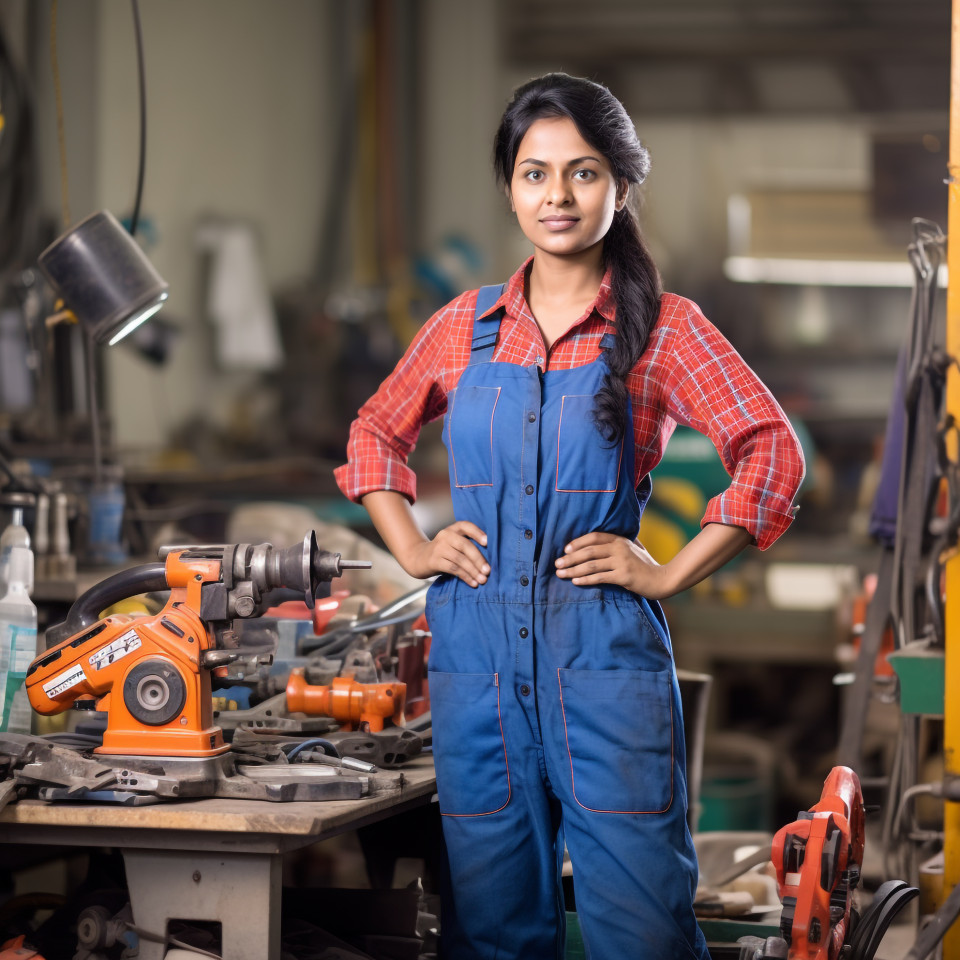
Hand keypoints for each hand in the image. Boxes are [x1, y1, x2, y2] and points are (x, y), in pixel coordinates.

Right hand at [401, 521, 489, 587]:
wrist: (418, 558)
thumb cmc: (442, 552)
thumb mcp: (452, 543)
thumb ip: (467, 545)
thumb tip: (488, 560)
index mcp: (452, 529)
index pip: (466, 526)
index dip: (477, 533)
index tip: (487, 542)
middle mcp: (445, 535)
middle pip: (465, 545)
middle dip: (479, 559)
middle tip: (488, 571)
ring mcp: (438, 548)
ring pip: (460, 559)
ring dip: (473, 571)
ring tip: (482, 580)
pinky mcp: (434, 561)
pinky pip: (453, 569)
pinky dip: (465, 576)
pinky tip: (472, 583)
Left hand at [554, 532, 673, 598]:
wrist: (662, 579)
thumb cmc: (645, 564)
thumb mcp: (633, 548)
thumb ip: (618, 543)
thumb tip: (597, 542)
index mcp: (620, 539)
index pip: (594, 537)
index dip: (578, 542)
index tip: (565, 550)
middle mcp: (619, 548)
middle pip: (589, 551)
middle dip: (570, 558)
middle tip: (557, 564)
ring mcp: (622, 562)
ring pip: (591, 565)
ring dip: (573, 570)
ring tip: (561, 574)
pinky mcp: (624, 576)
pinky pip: (599, 577)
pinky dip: (585, 579)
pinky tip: (576, 582)